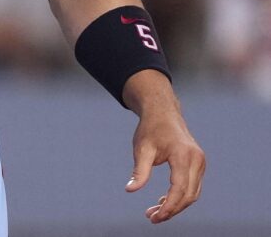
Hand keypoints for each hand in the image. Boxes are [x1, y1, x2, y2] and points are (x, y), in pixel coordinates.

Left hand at [125, 88, 205, 222]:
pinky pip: (192, 186)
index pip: (179, 188)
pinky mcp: (198, 164)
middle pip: (189, 195)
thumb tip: (130, 189)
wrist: (163, 112)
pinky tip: (162, 201)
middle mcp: (197, 160)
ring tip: (155, 212)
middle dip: (171, 210)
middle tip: (152, 218)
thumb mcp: (142, 149)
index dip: (169, 206)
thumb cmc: (150, 129)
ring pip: (193, 193)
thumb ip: (139, 171)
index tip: (155, 216)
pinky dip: (179, 196)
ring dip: (176, 205)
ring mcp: (200, 162)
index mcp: (184, 155)